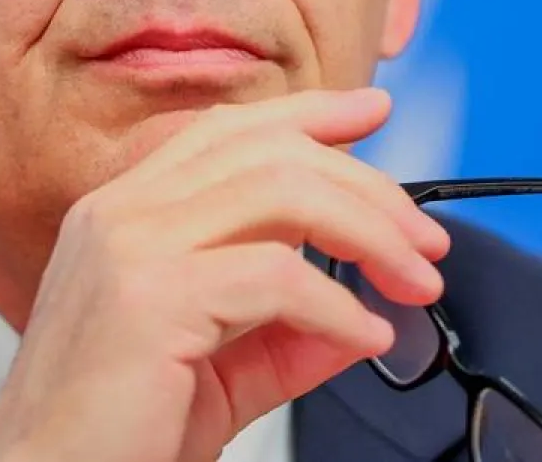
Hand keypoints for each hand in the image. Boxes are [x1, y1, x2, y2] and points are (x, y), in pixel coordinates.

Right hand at [0, 88, 450, 461]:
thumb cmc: (114, 437)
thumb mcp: (219, 373)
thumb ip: (286, 337)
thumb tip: (366, 317)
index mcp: (125, 211)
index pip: (229, 131)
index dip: (310, 112)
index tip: (374, 112)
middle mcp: (121, 211)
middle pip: (271, 152)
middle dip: (369, 189)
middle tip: (428, 244)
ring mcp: (129, 245)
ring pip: (281, 192)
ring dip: (369, 233)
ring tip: (415, 281)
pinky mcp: (148, 297)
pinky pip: (274, 277)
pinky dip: (337, 306)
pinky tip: (365, 336)